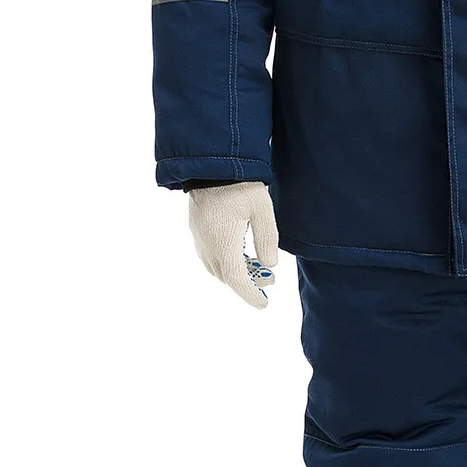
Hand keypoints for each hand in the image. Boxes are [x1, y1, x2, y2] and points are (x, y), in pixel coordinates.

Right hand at [187, 182, 278, 308]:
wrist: (212, 162)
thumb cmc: (240, 184)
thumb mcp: (262, 211)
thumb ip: (267, 240)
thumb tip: (270, 265)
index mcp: (223, 244)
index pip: (236, 280)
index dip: (250, 295)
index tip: (264, 304)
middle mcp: (207, 245)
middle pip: (225, 276)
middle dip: (247, 283)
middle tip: (269, 281)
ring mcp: (198, 237)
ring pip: (215, 267)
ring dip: (235, 272)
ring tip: (257, 267)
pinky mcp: (196, 228)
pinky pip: (209, 255)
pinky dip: (225, 261)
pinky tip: (240, 252)